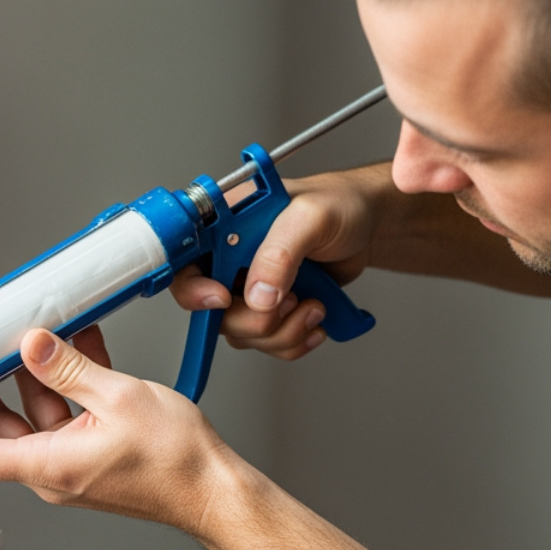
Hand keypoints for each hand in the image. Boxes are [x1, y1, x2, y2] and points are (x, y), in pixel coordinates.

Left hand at [0, 326, 241, 534]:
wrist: (215, 489)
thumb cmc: (176, 462)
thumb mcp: (119, 398)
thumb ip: (68, 368)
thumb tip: (31, 345)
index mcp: (46, 465)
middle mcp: (48, 470)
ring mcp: (67, 463)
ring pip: (25, 416)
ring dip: (20, 378)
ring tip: (14, 339)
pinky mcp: (87, 453)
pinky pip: (58, 413)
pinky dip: (59, 382)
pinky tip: (68, 347)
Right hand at [169, 166, 388, 359]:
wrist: (366, 227)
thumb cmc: (338, 205)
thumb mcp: (310, 217)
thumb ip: (280, 253)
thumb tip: (258, 296)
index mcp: (222, 225)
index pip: (184, 263)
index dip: (194, 289)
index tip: (224, 298)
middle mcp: (227, 258)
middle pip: (212, 311)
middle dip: (255, 319)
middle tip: (289, 300)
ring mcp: (247, 287)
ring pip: (241, 334)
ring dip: (282, 331)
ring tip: (312, 305)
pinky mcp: (268, 309)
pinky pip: (267, 343)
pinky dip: (294, 339)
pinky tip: (315, 319)